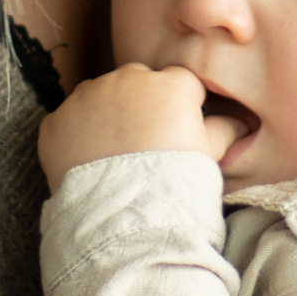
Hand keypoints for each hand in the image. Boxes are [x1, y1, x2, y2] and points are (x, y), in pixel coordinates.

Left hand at [37, 63, 243, 191]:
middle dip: (140, 106)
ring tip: (114, 157)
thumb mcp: (209, 156)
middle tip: (143, 146)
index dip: (180, 108)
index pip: (178, 84)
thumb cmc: (176, 184)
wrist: (125, 216)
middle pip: (137, 83)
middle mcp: (127, 79)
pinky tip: (88, 164)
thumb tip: (240, 123)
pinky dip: (76, 137)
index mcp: (170, 84)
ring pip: (100, 98)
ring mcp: (87, 97)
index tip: (176, 132)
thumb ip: (224, 130)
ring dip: (106, 117)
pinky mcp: (56, 121)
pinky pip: (68, 122)